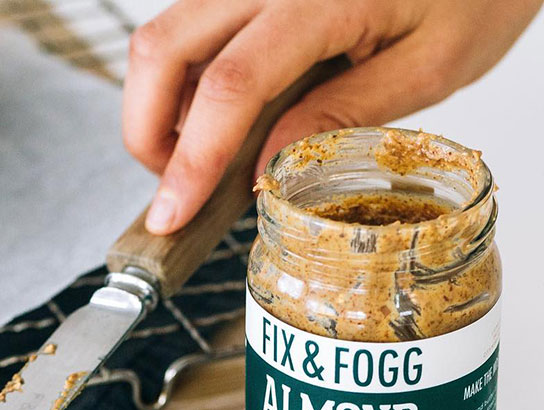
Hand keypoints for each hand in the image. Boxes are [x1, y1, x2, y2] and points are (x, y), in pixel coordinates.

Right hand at [123, 0, 542, 233]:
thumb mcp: (430, 66)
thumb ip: (341, 117)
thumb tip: (264, 175)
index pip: (230, 87)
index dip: (190, 161)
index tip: (171, 216)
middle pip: (162, 49)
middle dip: (145, 131)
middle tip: (174, 187)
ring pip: (165, 36)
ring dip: (159, 106)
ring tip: (200, 156)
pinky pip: (191, 27)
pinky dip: (185, 82)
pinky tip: (218, 117)